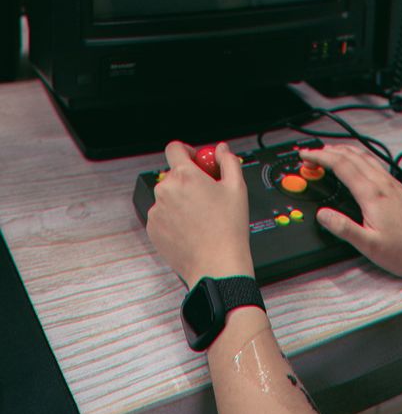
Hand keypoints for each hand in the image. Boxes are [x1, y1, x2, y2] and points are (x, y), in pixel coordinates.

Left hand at [146, 141, 253, 288]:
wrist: (216, 264)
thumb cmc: (227, 229)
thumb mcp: (237, 187)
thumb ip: (228, 160)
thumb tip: (221, 150)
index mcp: (185, 176)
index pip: (175, 148)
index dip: (187, 151)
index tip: (196, 160)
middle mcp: (165, 191)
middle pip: (174, 174)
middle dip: (189, 179)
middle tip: (207, 194)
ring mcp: (156, 211)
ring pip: (168, 196)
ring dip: (181, 199)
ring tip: (201, 216)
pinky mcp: (153, 229)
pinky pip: (162, 215)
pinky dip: (174, 218)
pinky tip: (191, 228)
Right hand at [305, 144, 401, 279]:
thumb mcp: (369, 245)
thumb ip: (344, 228)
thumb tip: (323, 215)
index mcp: (372, 194)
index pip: (341, 165)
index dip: (320, 157)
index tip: (306, 155)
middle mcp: (382, 184)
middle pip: (352, 156)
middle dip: (328, 150)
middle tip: (312, 152)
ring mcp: (391, 184)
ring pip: (364, 157)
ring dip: (344, 151)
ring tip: (329, 151)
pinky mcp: (398, 188)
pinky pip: (374, 163)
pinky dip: (358, 157)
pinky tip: (358, 163)